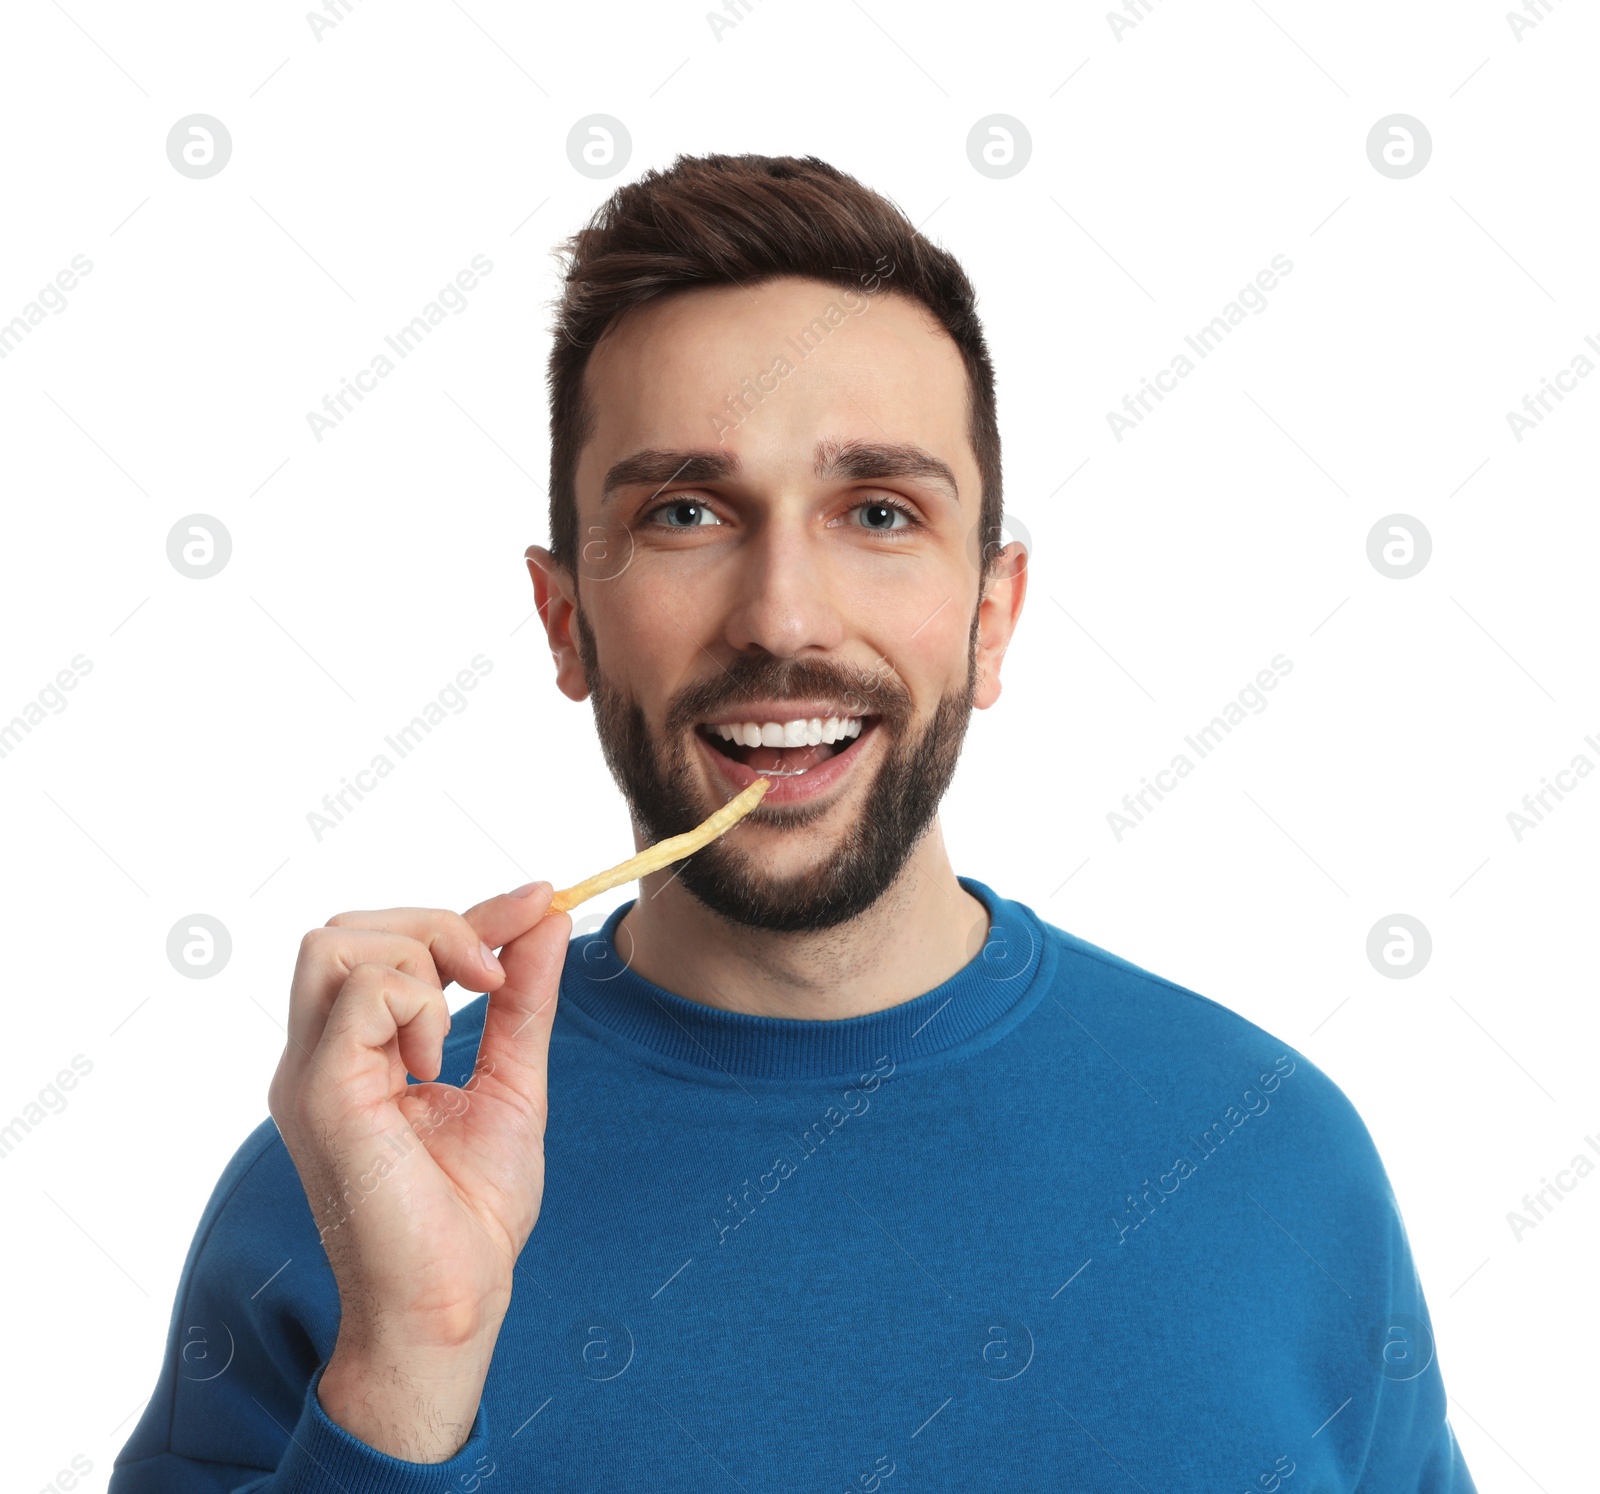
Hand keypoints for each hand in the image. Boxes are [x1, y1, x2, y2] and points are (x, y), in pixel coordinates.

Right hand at [266, 881, 571, 1461]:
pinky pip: (361, 991)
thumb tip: (548, 920)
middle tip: (494, 979)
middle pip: (345, 927)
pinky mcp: (319, 1092)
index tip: (543, 899)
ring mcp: (311, 1072)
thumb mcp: (513, 1081)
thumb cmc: (472, 1212)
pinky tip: (432, 1065)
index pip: (388, 942)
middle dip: (437, 925)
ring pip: (334, 942)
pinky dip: (415, 1003)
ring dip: (422, 958)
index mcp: (354, 1054)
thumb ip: (523, 1000)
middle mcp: (319, 1056)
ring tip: (456, 1028)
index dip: (470, 912)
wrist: (452, 1301)